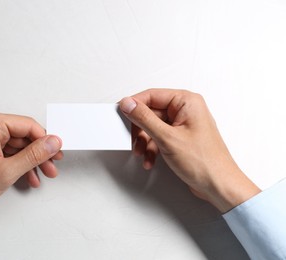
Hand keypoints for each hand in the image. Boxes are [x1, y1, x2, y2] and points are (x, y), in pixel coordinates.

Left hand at [0, 113, 62, 223]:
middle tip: (51, 167)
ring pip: (17, 146)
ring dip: (30, 162)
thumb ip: (33, 155)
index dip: (45, 140)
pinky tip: (27, 177)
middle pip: (23, 136)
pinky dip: (18, 164)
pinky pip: (7, 152)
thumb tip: (52, 143)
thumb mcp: (6, 171)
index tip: (55, 153)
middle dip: (38, 154)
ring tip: (41, 175)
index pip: (28, 126)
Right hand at [119, 89, 259, 212]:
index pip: (152, 95)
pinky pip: (159, 137)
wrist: (218, 185)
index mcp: (186, 102)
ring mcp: (183, 125)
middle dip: (139, 129)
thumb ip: (144, 118)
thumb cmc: (204, 162)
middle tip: (132, 140)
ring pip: (152, 127)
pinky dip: (152, 148)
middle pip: (150, 112)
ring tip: (141, 153)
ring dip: (144, 141)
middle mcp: (185, 110)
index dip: (134, 105)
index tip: (121, 114)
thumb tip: (128, 104)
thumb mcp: (167, 137)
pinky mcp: (180, 138)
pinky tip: (150, 159)